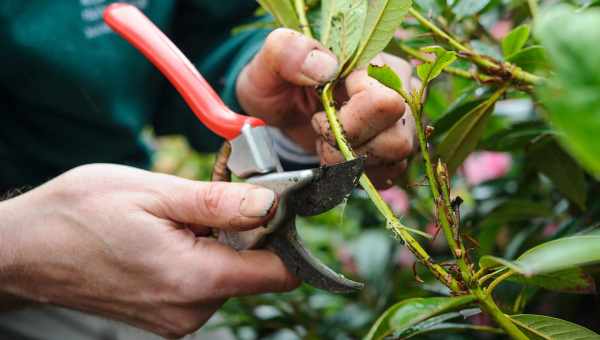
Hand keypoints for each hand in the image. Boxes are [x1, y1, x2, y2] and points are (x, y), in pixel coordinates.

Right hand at [0, 164, 297, 337]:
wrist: (24, 249)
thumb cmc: (79, 214)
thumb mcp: (153, 193)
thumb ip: (218, 203)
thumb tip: (270, 203)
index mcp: (194, 280)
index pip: (279, 272)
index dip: (285, 234)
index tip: (273, 203)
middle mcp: (191, 310)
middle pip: (254, 271)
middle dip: (245, 231)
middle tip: (211, 197)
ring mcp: (176, 318)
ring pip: (228, 275)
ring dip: (218, 241)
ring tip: (179, 215)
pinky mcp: (165, 315)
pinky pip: (203, 283)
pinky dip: (199, 255)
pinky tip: (170, 234)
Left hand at [237, 28, 417, 187]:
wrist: (278, 110)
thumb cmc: (277, 82)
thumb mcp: (269, 62)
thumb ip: (289, 52)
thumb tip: (327, 68)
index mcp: (375, 62)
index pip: (383, 104)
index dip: (346, 120)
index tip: (318, 113)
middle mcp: (399, 90)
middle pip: (396, 138)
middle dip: (348, 146)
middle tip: (321, 132)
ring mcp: (401, 122)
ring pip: (395, 158)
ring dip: (351, 162)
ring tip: (327, 143)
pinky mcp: (394, 150)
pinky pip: (388, 175)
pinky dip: (355, 174)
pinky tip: (336, 157)